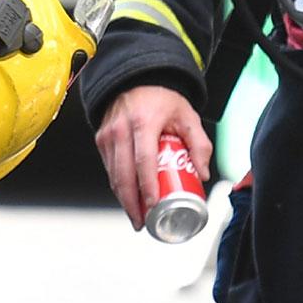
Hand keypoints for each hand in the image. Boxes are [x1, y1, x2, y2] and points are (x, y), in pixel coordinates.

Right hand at [95, 84, 213, 231]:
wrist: (135, 79)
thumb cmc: (162, 99)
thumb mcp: (187, 116)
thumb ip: (199, 144)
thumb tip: (202, 174)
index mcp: (143, 123)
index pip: (143, 161)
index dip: (147, 187)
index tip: (153, 207)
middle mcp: (121, 129)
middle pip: (123, 175)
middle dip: (131, 204)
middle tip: (142, 223)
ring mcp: (108, 134)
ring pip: (113, 174)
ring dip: (123, 198)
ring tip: (137, 216)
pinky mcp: (101, 138)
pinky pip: (109, 168)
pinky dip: (117, 186)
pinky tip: (127, 198)